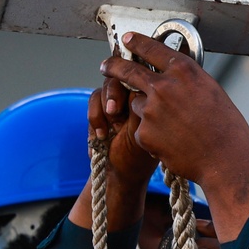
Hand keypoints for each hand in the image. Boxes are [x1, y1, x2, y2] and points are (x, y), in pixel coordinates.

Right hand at [88, 74, 155, 189]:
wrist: (121, 172)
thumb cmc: (140, 156)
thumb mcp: (144, 132)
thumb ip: (140, 108)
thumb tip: (134, 85)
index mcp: (154, 98)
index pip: (143, 77)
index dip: (133, 85)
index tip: (130, 105)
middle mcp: (137, 95)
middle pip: (122, 75)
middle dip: (114, 93)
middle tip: (113, 112)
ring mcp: (119, 99)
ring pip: (106, 85)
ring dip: (104, 107)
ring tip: (109, 128)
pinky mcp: (102, 106)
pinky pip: (94, 98)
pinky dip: (95, 116)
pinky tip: (101, 135)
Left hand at [100, 33, 248, 189]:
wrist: (224, 159)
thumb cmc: (224, 127)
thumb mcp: (210, 90)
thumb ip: (186, 80)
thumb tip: (172, 74)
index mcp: (183, 71)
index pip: (151, 48)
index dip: (136, 42)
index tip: (127, 39)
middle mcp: (164, 86)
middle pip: (128, 70)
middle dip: (113, 66)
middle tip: (105, 66)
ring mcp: (151, 110)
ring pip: (137, 105)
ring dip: (147, 113)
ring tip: (173, 128)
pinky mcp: (143, 133)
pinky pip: (141, 130)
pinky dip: (152, 137)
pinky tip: (173, 143)